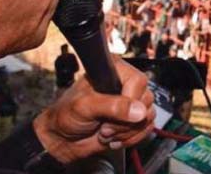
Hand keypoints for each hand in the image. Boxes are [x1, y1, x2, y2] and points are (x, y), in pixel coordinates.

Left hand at [33, 59, 155, 163]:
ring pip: (148, 116)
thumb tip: (138, 110)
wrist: (62, 139)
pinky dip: (131, 138)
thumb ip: (112, 106)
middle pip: (146, 100)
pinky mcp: (132, 120)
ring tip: (106, 132)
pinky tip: (114, 138)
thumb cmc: (66, 115)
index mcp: (114, 71)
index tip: (113, 111)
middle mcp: (125, 84)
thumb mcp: (85, 106)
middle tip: (105, 126)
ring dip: (126, 132)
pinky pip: (147, 129)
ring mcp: (130, 103)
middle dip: (124, 121)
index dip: (129, 99)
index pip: (138, 81)